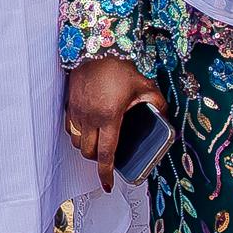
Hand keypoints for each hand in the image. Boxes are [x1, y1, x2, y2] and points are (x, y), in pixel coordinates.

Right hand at [66, 56, 157, 193]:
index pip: (106, 154)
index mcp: (109, 117)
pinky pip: (69, 127)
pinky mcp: (70, 104)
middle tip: (108, 157)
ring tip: (98, 141)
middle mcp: (89, 117)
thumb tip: (163, 117)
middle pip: (88, 152)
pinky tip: (88, 127)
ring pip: (76, 141)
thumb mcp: (144, 85)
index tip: (108, 184)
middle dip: (97, 159)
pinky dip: (77, 133)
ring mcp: (77, 111)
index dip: (106, 173)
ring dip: (86, 146)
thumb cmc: (118, 66)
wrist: (96, 48)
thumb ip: (156, 104)